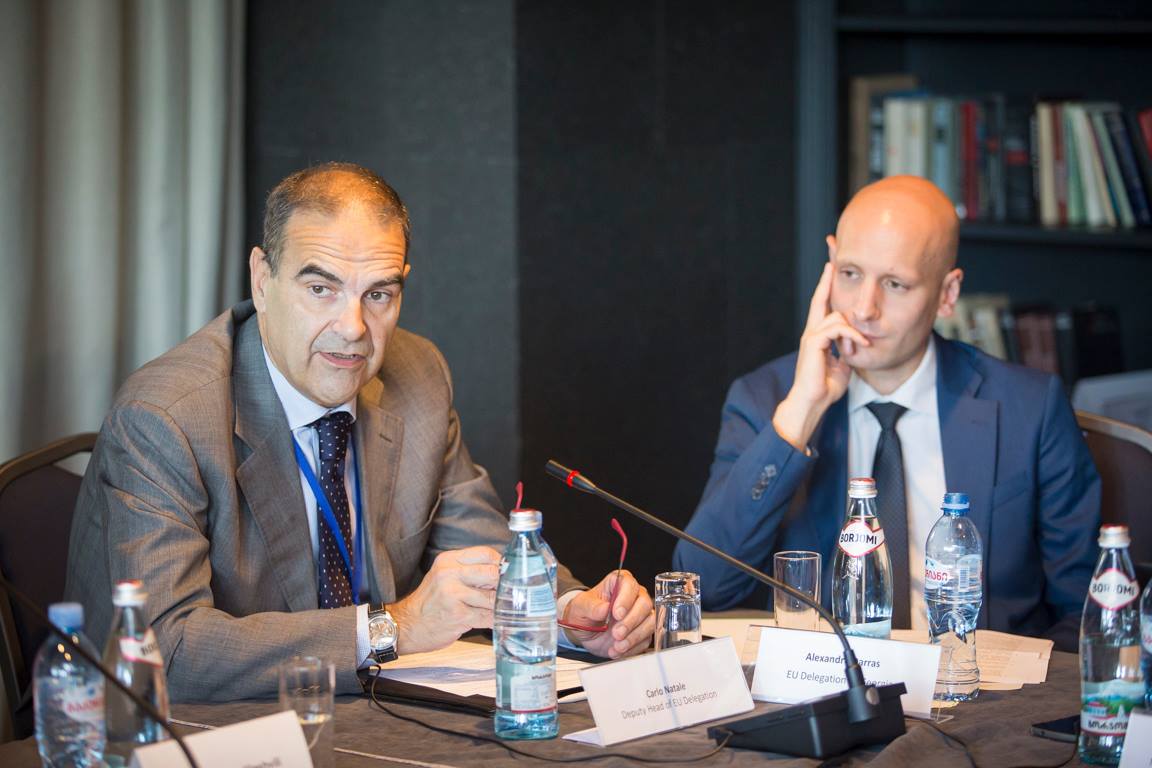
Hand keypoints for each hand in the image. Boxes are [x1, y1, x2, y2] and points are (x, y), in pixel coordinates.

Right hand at [389, 546, 500, 653]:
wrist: (407, 625)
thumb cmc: (431, 602)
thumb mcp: (445, 576)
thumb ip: (469, 571)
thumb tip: (502, 572)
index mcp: (449, 560)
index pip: (486, 553)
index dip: (501, 564)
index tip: (507, 574)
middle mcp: (450, 574)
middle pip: (492, 573)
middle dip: (504, 586)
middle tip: (508, 593)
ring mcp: (453, 595)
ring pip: (492, 597)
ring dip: (500, 606)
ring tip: (502, 609)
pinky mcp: (458, 615)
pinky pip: (487, 617)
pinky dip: (495, 620)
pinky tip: (496, 621)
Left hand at [561, 570, 653, 658]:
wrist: (584, 631)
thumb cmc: (584, 613)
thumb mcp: (580, 607)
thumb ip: (591, 607)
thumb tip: (604, 608)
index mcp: (618, 583)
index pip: (629, 584)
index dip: (625, 599)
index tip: (616, 614)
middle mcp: (633, 596)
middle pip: (644, 604)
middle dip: (630, 621)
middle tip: (616, 633)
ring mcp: (641, 614)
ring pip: (649, 622)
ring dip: (634, 636)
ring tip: (617, 645)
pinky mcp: (643, 631)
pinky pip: (645, 639)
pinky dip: (632, 647)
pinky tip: (617, 650)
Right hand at [773, 262, 869, 450]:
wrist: (811, 402)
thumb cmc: (824, 389)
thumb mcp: (841, 367)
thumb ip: (846, 352)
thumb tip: (854, 346)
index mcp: (817, 337)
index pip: (821, 307)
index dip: (825, 289)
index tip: (829, 271)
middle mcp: (811, 333)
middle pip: (819, 300)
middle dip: (826, 281)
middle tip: (831, 262)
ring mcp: (810, 337)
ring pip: (836, 316)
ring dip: (853, 329)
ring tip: (863, 344)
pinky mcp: (813, 344)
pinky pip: (837, 329)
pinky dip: (851, 336)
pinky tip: (860, 345)